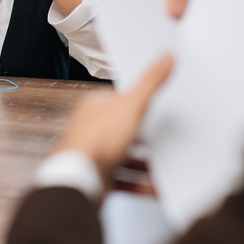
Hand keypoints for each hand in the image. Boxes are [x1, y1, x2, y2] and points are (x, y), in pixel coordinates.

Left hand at [54, 56, 172, 187]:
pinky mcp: (100, 178)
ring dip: (147, 164)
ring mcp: (95, 155)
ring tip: (164, 166)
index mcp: (94, 107)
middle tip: (164, 138)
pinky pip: (126, 181)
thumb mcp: (132, 105)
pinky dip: (142, 184)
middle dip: (146, 138)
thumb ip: (151, 82)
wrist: (79, 180)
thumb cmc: (94, 142)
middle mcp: (92, 130)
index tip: (156, 106)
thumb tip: (165, 57)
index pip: (120, 100)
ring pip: (126, 158)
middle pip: (125, 131)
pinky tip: (155, 186)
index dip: (139, 104)